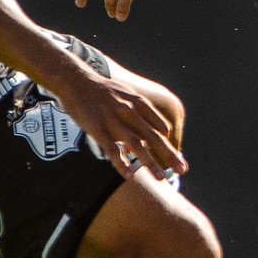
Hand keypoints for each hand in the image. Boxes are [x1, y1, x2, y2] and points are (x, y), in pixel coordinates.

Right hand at [56, 70, 188, 177]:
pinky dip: (121, 163)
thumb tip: (161, 129)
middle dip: (169, 155)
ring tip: (161, 178)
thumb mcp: (128, 93)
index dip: (170, 143)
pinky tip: (130, 176)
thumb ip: (143, 110)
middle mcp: (129, 111)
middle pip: (153, 137)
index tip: (178, 159)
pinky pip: (111, 148)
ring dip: (150, 163)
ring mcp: (113, 120)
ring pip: (136, 145)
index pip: (160, 126)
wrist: (75, 79)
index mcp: (138, 103)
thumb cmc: (103, 90)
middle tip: (183, 169)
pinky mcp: (96, 127)